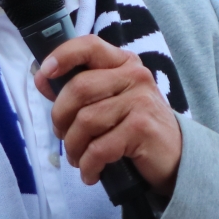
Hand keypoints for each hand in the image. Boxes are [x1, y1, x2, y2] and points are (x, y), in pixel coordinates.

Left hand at [35, 35, 182, 195]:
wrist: (175, 157)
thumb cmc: (135, 127)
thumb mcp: (111, 100)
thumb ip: (80, 89)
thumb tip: (43, 80)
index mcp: (123, 63)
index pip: (89, 46)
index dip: (62, 56)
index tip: (44, 75)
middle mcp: (134, 76)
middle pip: (79, 88)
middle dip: (60, 118)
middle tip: (63, 136)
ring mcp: (140, 100)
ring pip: (85, 121)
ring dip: (74, 147)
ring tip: (78, 158)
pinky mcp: (142, 128)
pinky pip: (99, 148)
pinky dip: (88, 165)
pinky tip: (91, 172)